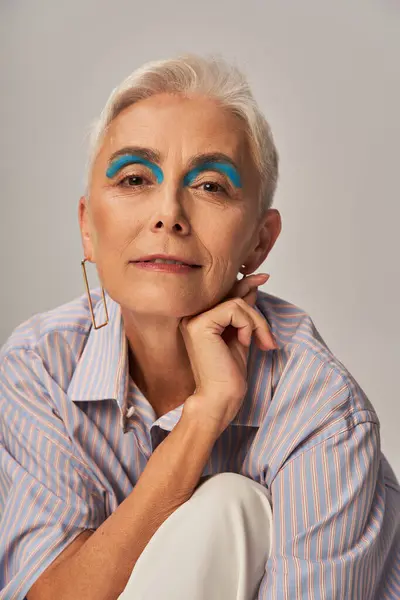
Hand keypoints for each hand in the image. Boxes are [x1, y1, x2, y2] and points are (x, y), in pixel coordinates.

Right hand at [179, 273, 277, 436]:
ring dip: (257, 323)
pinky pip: (235, 309)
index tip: (263, 277)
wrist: (220, 400)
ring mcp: (193, 319)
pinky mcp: (200, 324)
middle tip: (268, 337)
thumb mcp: (241, 336)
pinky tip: (246, 344)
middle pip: (231, 294)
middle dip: (256, 311)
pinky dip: (249, 325)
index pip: (224, 293)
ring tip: (261, 344)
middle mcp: (191, 315)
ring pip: (237, 302)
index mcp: (198, 319)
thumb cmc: (228, 376)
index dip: (244, 283)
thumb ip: (242, 312)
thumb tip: (251, 285)